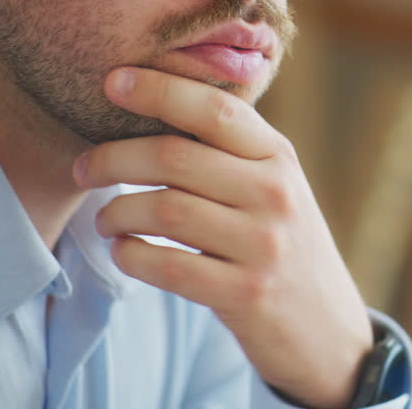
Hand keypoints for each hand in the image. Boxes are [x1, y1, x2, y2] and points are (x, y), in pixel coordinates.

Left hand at [73, 66, 372, 408]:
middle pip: (176, 158)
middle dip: (113, 157)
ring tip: (105, 218)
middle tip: (83, 167)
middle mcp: (275, 194)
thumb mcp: (274, 187)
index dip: (160, 90)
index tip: (112, 82)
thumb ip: (230, 152)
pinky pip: (166, 266)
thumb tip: (150, 106)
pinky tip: (124, 251)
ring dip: (117, 211)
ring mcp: (263, 246)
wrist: (328, 329)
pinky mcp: (245, 295)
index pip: (216, 109)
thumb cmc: (283, 245)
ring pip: (164, 210)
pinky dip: (130, 256)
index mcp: (279, 157)